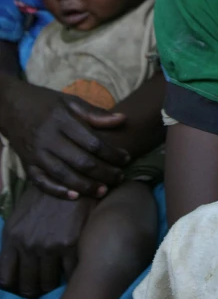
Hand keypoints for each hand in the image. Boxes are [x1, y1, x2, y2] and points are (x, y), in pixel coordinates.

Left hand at [0, 185, 95, 297]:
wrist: (75, 175)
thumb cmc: (48, 192)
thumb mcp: (22, 211)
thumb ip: (17, 238)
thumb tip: (18, 261)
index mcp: (13, 236)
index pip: (6, 278)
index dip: (16, 284)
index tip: (24, 281)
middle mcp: (29, 244)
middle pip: (28, 284)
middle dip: (35, 286)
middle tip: (43, 280)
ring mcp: (50, 246)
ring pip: (48, 283)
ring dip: (53, 282)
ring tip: (57, 274)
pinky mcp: (72, 245)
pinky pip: (69, 274)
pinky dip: (71, 274)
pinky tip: (72, 265)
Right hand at [1, 79, 129, 198]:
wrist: (11, 106)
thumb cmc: (46, 102)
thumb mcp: (70, 101)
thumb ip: (95, 113)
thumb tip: (122, 119)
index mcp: (62, 121)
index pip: (92, 142)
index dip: (112, 153)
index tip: (126, 158)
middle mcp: (48, 139)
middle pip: (80, 161)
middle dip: (103, 172)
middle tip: (119, 178)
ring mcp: (36, 154)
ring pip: (63, 175)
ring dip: (85, 186)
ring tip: (103, 191)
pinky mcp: (27, 165)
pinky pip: (42, 183)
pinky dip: (57, 191)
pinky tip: (74, 197)